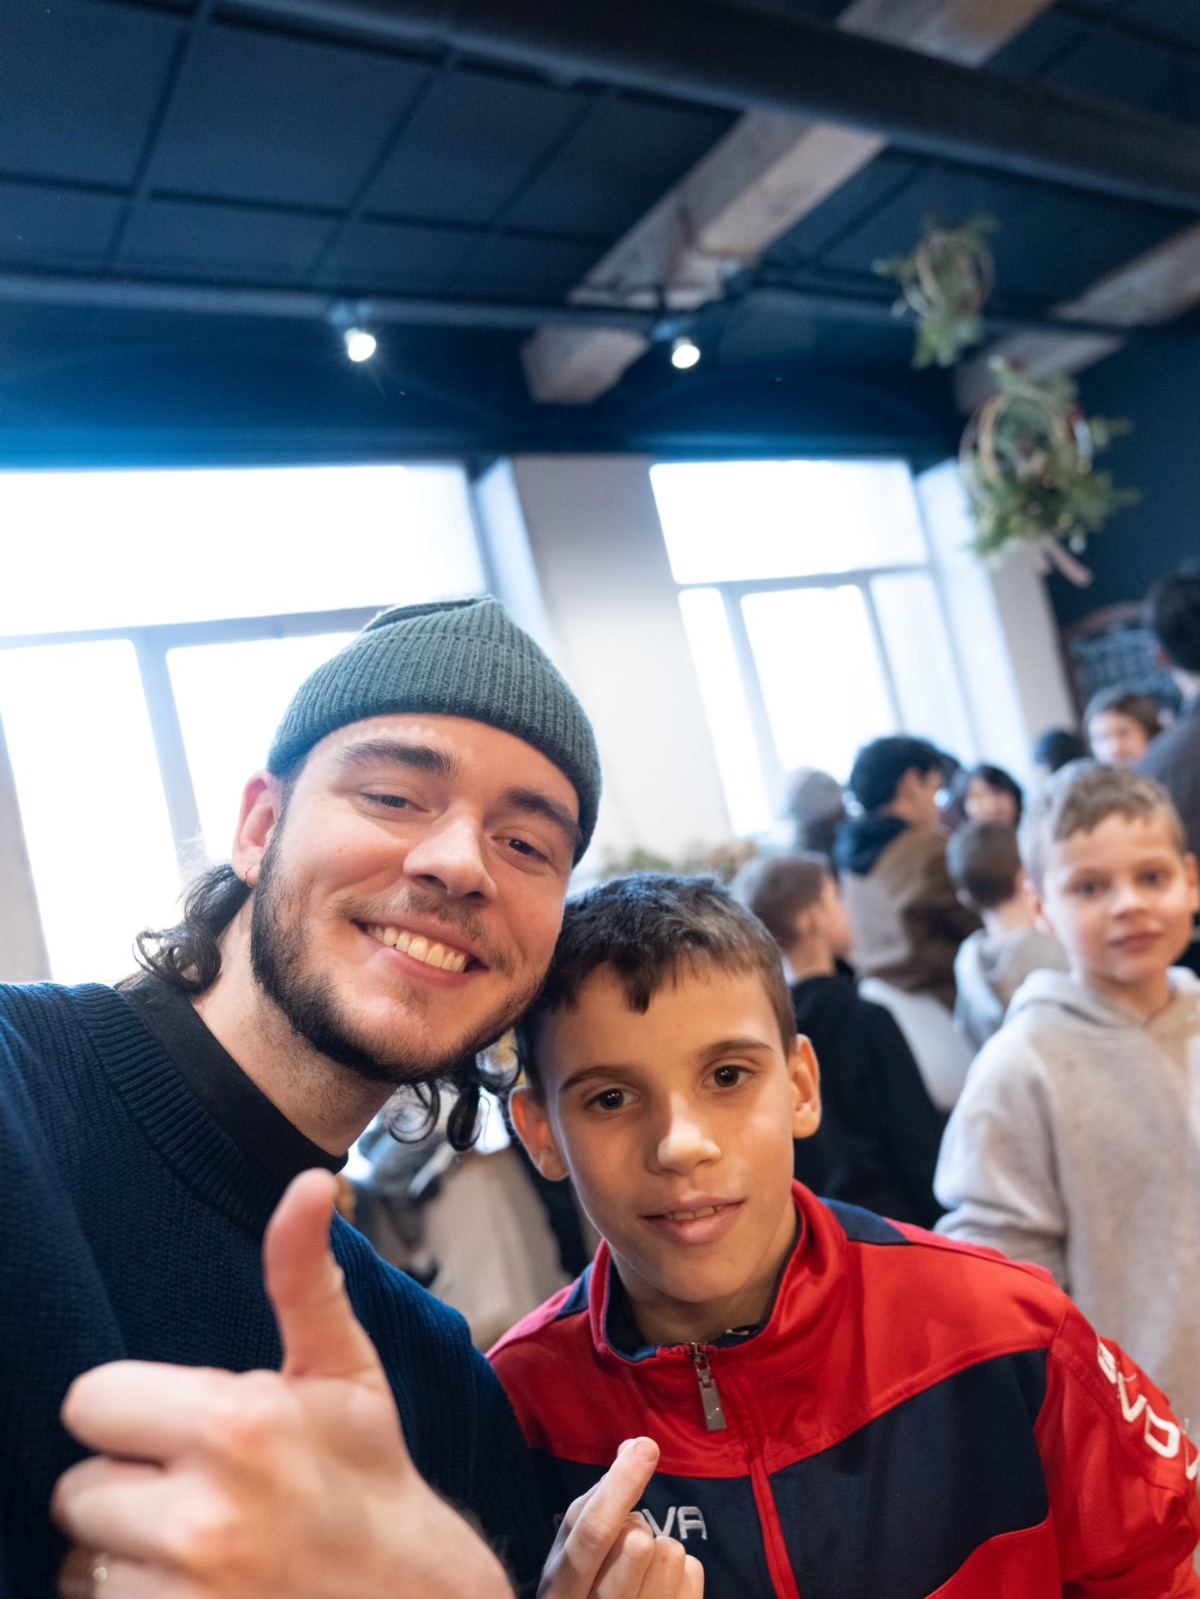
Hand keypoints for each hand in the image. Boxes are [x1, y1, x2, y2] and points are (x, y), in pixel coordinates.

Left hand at [53, 1169, 512, 1598]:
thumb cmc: (370, 1476)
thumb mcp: (343, 1369)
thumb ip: (302, 1275)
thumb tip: (309, 1181)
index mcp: (236, 1425)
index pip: (90, 1401)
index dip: (134, 1415)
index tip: (185, 1430)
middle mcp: (202, 1518)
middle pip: (76, 1490)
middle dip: (129, 1489)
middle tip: (201, 1491)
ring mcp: (184, 1597)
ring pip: (82, 1562)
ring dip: (127, 1557)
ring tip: (203, 1549)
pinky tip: (199, 1591)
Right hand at [539, 1438, 703, 1598]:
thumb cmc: (585, 1587)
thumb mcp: (573, 1553)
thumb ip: (596, 1502)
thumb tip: (630, 1446)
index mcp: (561, 1587)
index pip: (592, 1530)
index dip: (621, 1484)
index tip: (645, 1446)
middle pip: (636, 1544)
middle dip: (640, 1525)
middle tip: (633, 1537)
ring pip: (669, 1551)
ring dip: (660, 1547)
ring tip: (642, 1570)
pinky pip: (692, 1569)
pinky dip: (682, 1569)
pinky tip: (661, 1586)